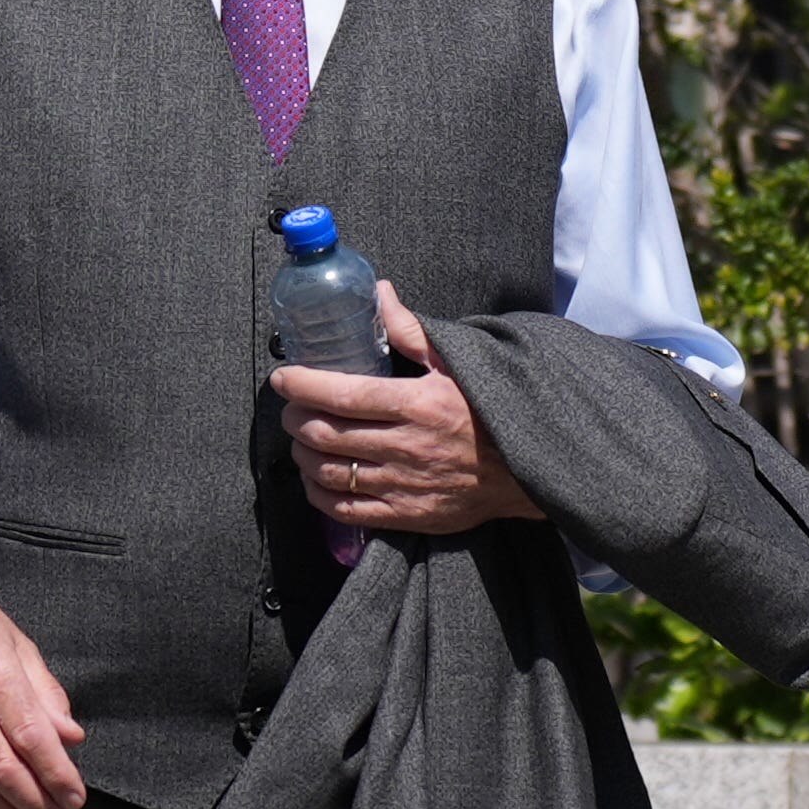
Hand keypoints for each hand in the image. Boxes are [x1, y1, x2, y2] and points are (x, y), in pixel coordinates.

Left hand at [272, 281, 543, 535]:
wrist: (526, 469)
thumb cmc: (486, 410)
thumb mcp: (456, 364)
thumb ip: (412, 330)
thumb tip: (380, 292)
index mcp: (417, 404)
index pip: (343, 394)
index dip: (303, 385)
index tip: (283, 378)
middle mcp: (407, 447)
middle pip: (327, 434)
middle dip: (296, 418)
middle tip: (291, 407)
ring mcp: (404, 486)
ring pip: (330, 472)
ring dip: (302, 455)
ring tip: (301, 440)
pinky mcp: (407, 516)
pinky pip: (347, 510)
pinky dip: (319, 494)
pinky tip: (315, 478)